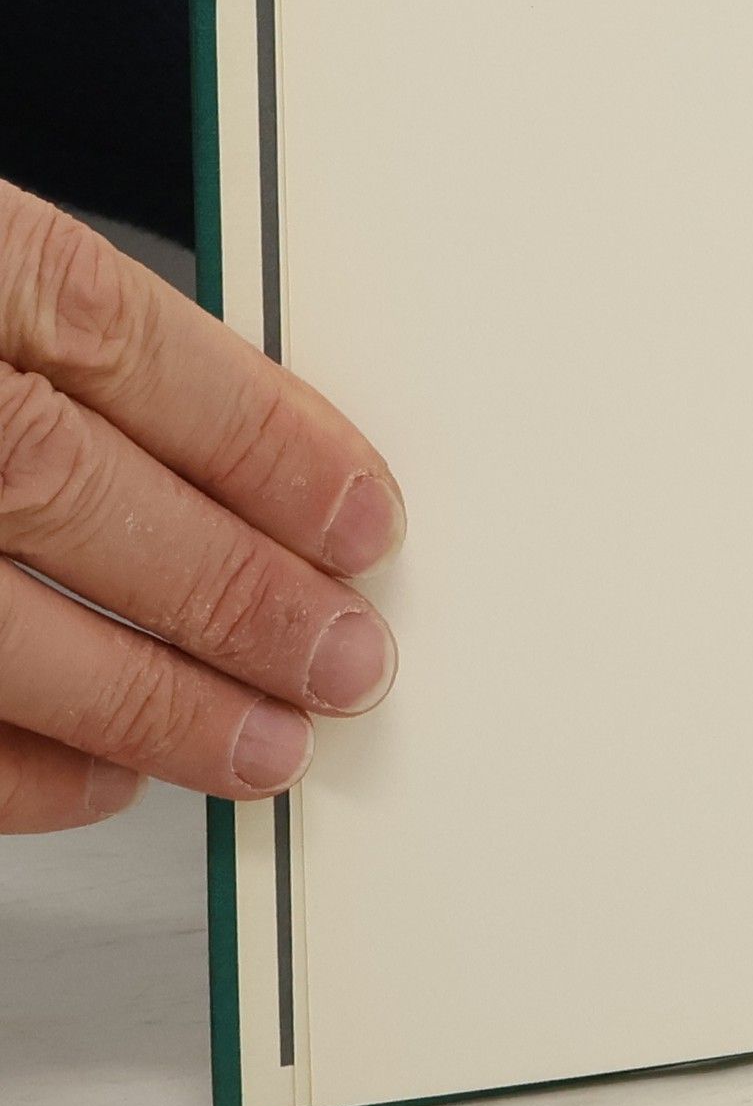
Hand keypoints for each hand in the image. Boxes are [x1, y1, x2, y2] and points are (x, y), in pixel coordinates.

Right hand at [0, 182, 403, 831]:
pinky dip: (4, 768)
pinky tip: (98, 778)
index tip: (363, 514)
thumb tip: (236, 453)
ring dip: (143, 699)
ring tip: (265, 744)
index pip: (105, 327)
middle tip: (347, 660)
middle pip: (58, 479)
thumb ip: (28, 334)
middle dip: (229, 585)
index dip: (258, 430)